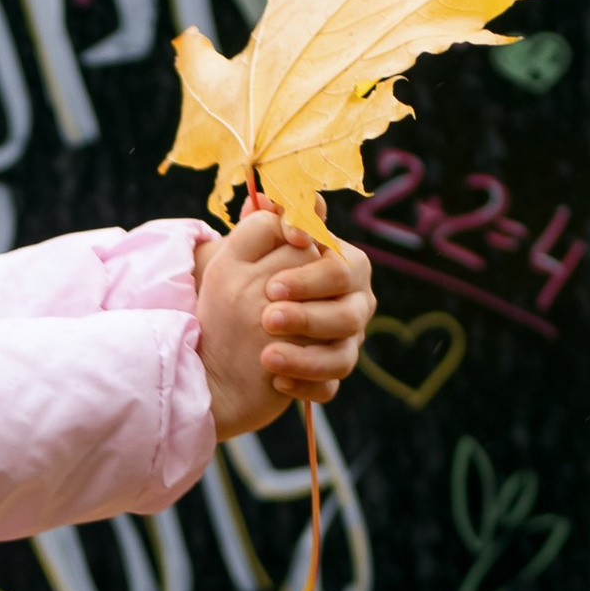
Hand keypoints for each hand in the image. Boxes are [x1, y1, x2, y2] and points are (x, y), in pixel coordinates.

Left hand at [195, 199, 375, 440]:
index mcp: (344, 267)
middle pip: (348, 315)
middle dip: (308, 317)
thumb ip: (268, 220)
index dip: (310, 278)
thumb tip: (275, 201)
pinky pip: (329, 389)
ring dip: (305, 357)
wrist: (235, 326)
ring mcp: (346, 344)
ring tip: (266, 355)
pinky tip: (276, 381)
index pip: (342, 270)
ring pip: (342, 358)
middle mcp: (354, 306)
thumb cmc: (252, 276)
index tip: (270, 285)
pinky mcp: (329, 377)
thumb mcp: (252, 247)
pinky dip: (305, 386)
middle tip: (267, 318)